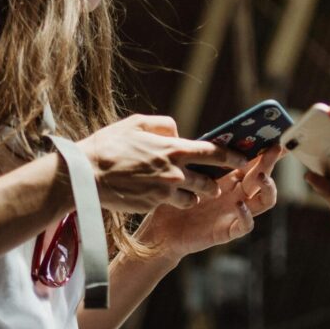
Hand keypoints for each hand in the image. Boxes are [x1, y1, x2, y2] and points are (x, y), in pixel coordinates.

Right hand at [78, 114, 245, 211]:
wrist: (85, 174)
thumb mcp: (137, 123)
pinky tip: (167, 197)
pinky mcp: (154, 205)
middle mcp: (174, 171)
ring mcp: (165, 191)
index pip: (213, 153)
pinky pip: (174, 205)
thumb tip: (178, 132)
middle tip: (217, 182)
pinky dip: (175, 202)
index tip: (244, 159)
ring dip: (195, 195)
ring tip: (190, 191)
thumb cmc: (109, 145)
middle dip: (216, 182)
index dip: (232, 157)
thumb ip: (164, 125)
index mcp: (173, 148)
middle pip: (209, 181)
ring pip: (194, 197)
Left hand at [138, 146, 282, 261]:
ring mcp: (236, 213)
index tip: (273, 137)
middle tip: (276, 148)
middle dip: (270, 162)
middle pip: (262, 177)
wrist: (160, 230)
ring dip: (268, 188)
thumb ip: (204, 159)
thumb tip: (217, 135)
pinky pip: (246, 225)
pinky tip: (239, 205)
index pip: (253, 162)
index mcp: (230, 179)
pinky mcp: (228, 231)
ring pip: (265, 201)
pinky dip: (246, 215)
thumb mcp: (188, 174)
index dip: (264, 151)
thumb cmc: (173, 199)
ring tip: (261, 176)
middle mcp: (237, 194)